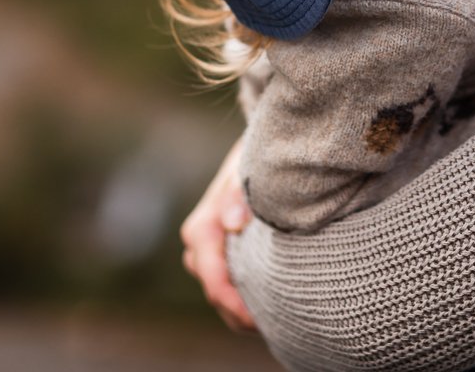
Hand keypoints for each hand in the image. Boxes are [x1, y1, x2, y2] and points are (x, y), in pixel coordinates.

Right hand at [180, 135, 256, 331]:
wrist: (259, 149)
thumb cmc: (255, 161)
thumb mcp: (247, 171)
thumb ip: (238, 196)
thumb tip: (232, 223)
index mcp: (202, 229)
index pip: (213, 279)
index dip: (234, 304)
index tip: (258, 320)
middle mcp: (199, 243)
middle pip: (216, 292)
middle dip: (240, 313)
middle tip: (274, 326)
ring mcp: (210, 250)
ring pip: (221, 292)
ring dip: (243, 308)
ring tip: (275, 320)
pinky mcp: (224, 251)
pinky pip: (230, 282)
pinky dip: (246, 296)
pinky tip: (270, 304)